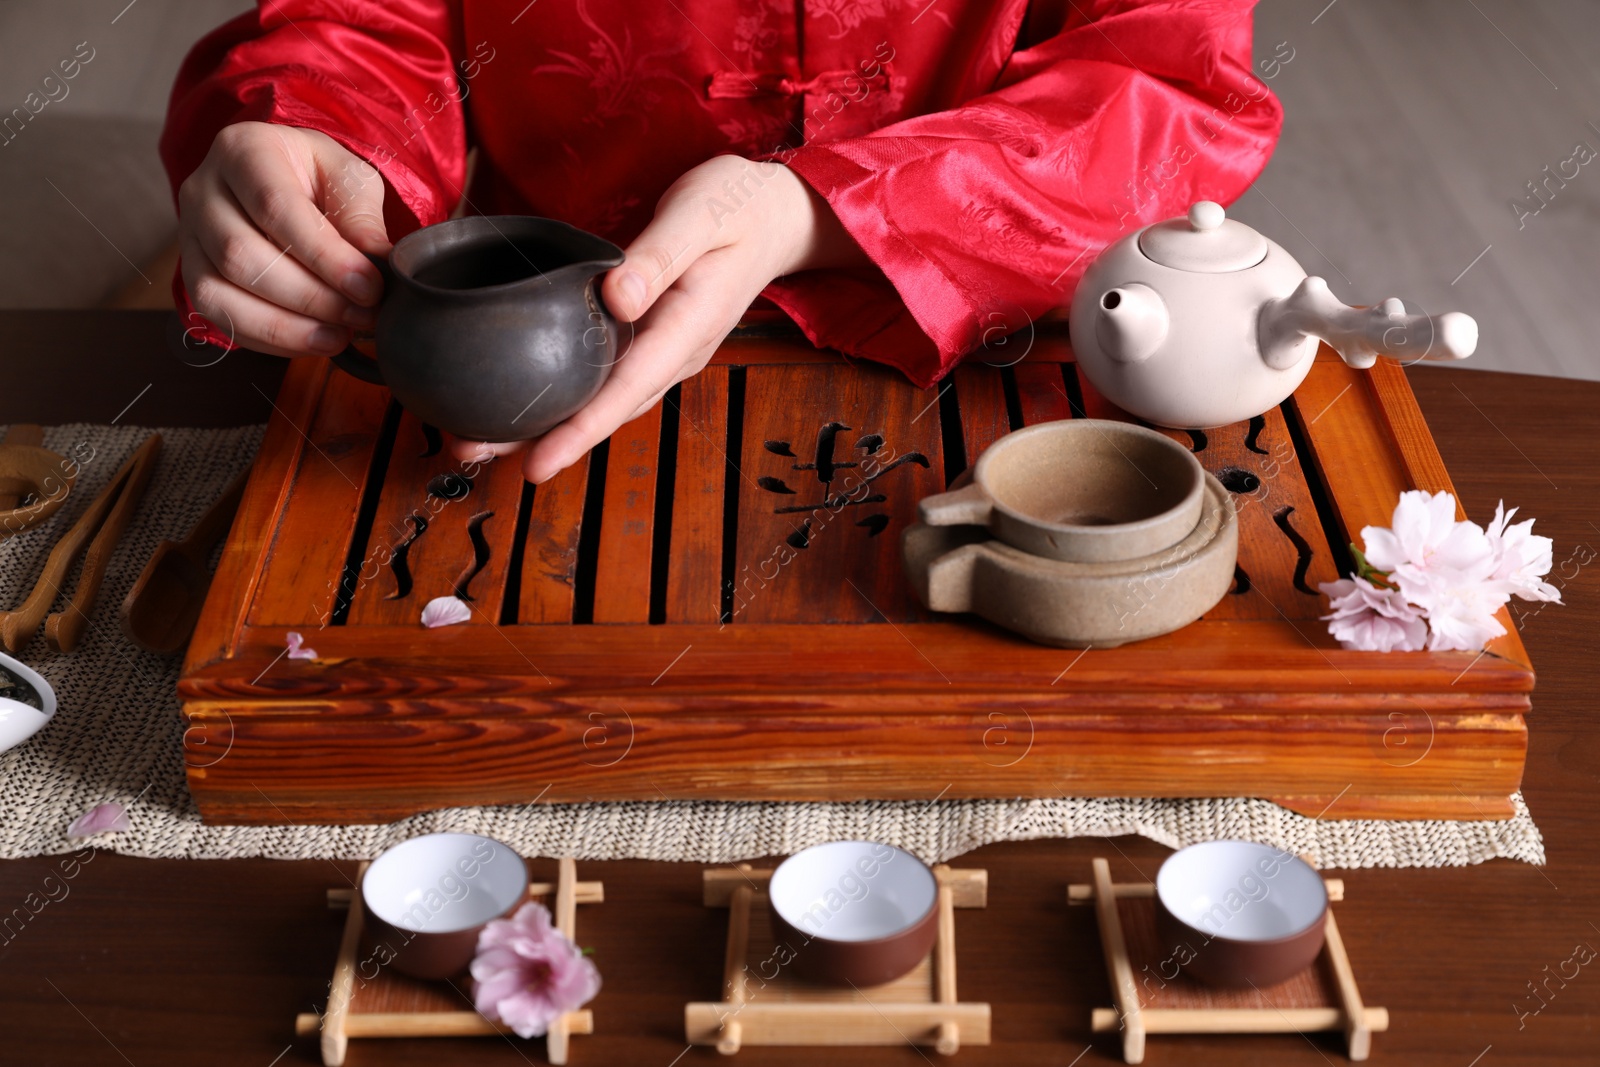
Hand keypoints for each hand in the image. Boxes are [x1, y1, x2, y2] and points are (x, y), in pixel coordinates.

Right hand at [177, 121, 389, 356]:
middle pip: (242, 255)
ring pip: (221, 292)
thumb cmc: (318, 178)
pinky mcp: (191, 274)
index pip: (275, 206)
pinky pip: (219, 318)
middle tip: (363, 315)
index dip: (324, 256)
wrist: (285, 182)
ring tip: (342, 334)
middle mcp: (203, 190)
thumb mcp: (349, 179)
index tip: (369, 288)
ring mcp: (189, 235)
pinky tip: (315, 340)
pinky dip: (270, 339)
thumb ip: (361, 217)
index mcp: (243, 150)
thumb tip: (380, 263)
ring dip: (288, 325)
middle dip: (310, 297)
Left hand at [451, 155, 864, 482]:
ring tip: (479, 435)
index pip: (627, 389)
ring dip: (544, 422)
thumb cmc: (738, 205)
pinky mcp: (648, 339)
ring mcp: (661, 350)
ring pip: (600, 400)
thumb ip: (659, 256)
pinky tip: (524, 396)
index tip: (537, 463)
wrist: (775, 216)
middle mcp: (673, 352)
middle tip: (470, 450)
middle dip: (543, 437)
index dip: (580, 430)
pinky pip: (601, 377)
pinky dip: (561, 393)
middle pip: (604, 410)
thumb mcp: (701, 214)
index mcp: (687, 326)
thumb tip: (615, 299)